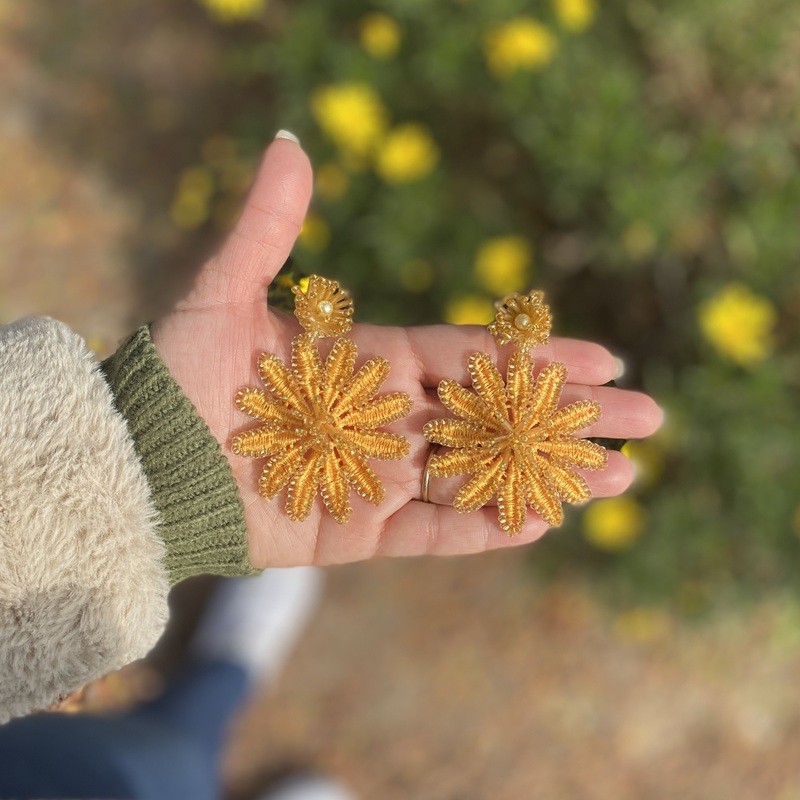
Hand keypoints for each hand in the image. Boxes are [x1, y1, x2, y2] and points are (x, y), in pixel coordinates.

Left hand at [151, 136, 661, 567]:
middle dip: (570, 417)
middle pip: (495, 417)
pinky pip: (436, 533)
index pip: (473, 357)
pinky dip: (485, 529)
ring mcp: (378, 479)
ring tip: (619, 476)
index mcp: (370, 361)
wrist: (139, 467)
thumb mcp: (221, 295)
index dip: (538, 358)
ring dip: (549, 476)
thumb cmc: (177, 379)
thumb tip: (288, 142)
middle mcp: (386, 419)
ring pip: (479, 477)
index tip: (604, 358)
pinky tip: (543, 519)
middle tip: (644, 419)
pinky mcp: (359, 534)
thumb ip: (265, 229)